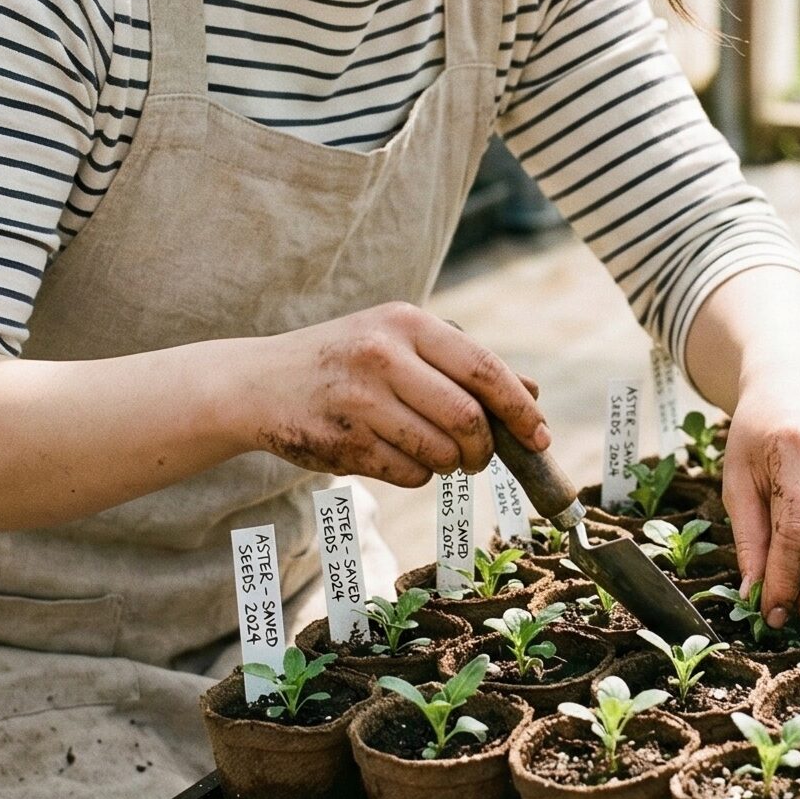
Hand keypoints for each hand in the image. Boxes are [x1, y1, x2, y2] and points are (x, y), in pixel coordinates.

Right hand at [238, 303, 545, 486]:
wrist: (260, 383)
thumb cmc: (345, 360)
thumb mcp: (401, 342)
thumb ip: (464, 364)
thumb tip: (533, 392)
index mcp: (406, 323)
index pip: (483, 368)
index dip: (520, 407)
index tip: (540, 434)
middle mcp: (382, 356)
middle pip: (466, 418)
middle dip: (484, 448)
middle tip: (479, 457)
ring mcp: (358, 400)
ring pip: (438, 452)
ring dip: (450, 464)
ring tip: (439, 455)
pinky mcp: (341, 441)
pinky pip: (407, 473)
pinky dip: (417, 475)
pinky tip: (399, 456)